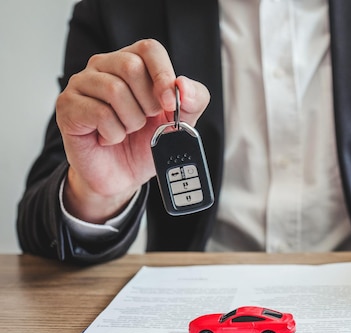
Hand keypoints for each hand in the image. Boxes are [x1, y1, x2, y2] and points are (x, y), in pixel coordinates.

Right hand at [56, 39, 209, 222]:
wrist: (123, 176)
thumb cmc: (146, 143)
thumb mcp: (181, 122)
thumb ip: (193, 100)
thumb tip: (183, 84)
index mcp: (132, 62)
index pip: (149, 49)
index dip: (163, 76)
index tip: (168, 104)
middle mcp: (103, 66)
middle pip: (131, 66)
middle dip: (147, 103)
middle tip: (144, 121)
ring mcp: (81, 83)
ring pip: (114, 90)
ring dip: (131, 121)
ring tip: (126, 130)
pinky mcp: (67, 106)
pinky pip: (99, 114)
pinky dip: (113, 133)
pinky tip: (108, 138)